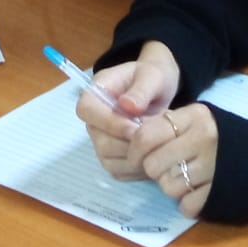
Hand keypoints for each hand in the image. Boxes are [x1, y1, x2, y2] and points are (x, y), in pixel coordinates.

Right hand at [78, 46, 215, 217]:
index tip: (136, 128)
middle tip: (155, 138)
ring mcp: (101, 139)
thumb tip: (127, 105)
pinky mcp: (113, 157)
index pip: (86, 110)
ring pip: (110, 160)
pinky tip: (155, 155)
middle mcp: (94, 119)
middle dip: (129, 144)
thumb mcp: (152, 75)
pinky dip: (139, 168)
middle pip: (99, 141)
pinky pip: (120, 171)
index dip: (109, 122)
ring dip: (137, 157)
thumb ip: (141, 89)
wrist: (161, 89)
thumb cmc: (154, 77)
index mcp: (95, 92)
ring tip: (159, 143)